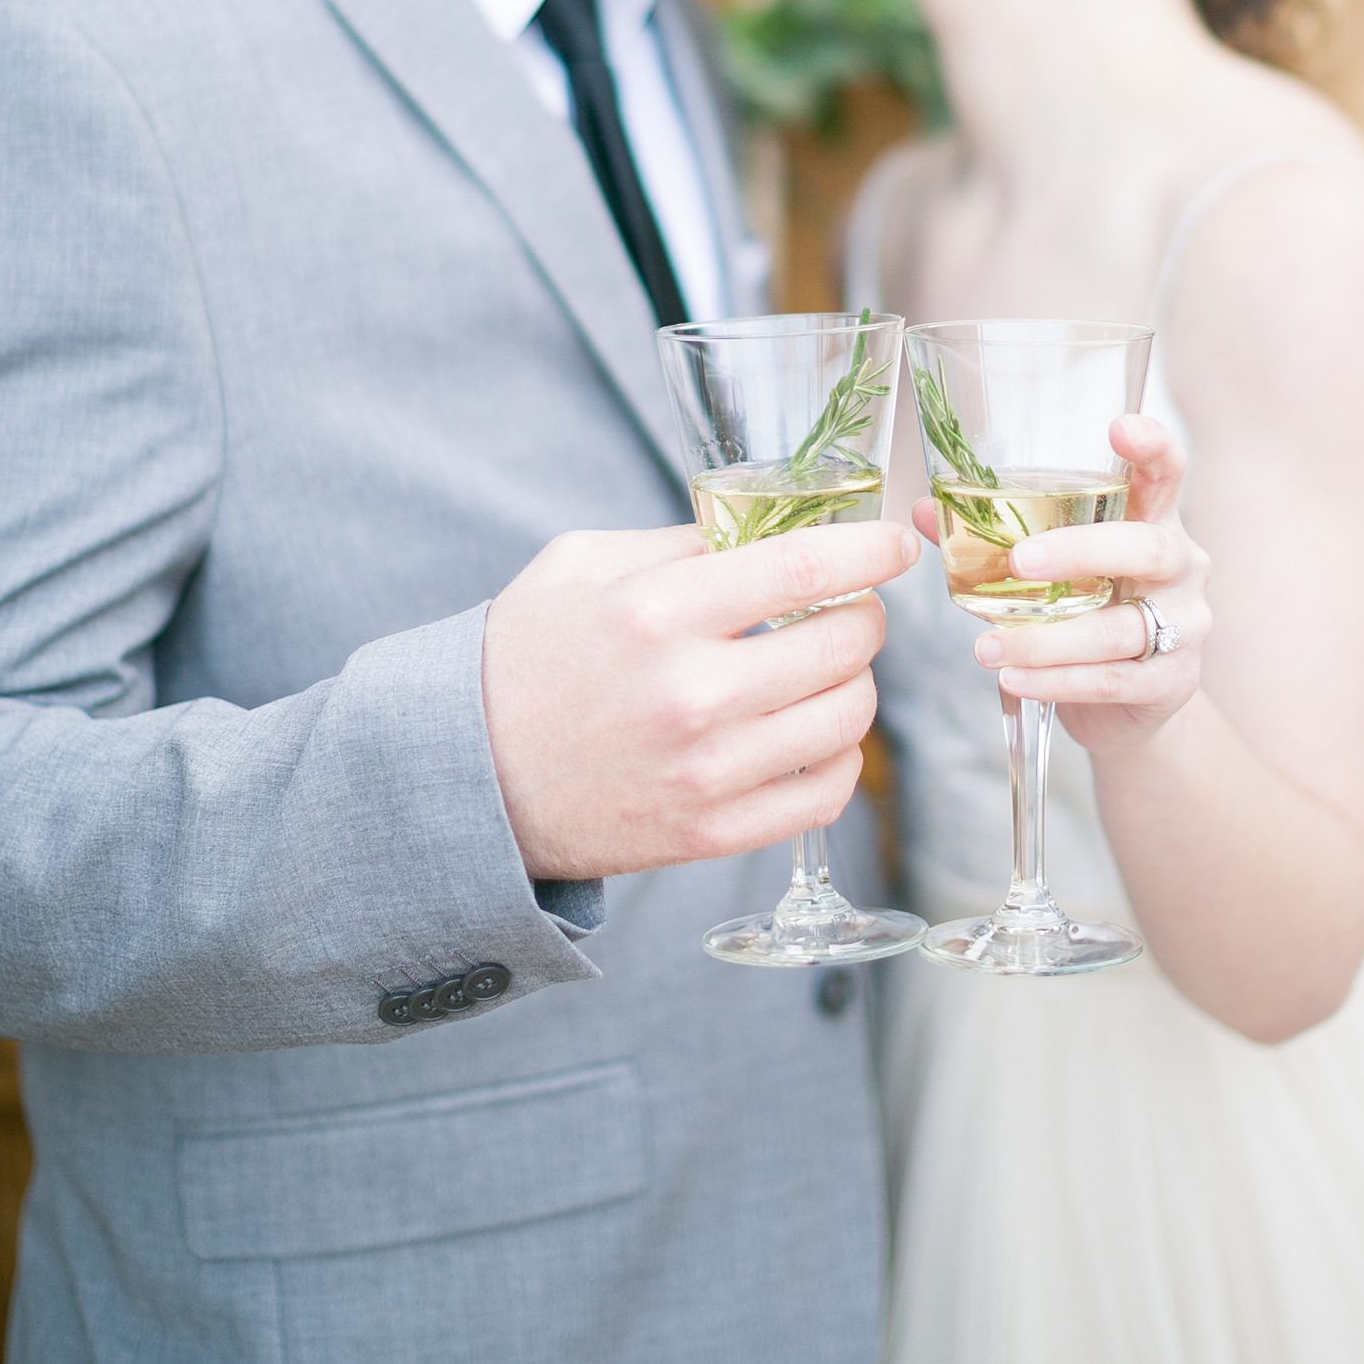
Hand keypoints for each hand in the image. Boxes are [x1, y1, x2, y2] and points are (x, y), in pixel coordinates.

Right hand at [481, 518, 919, 880]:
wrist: (467, 780)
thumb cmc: (524, 658)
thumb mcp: (582, 564)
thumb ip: (681, 542)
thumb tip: (771, 531)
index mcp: (658, 611)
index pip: (806, 567)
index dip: (870, 550)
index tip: (895, 544)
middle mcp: (692, 693)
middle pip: (845, 644)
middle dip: (864, 617)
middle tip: (847, 610)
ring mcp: (708, 771)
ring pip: (849, 718)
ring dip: (853, 685)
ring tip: (821, 671)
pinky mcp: (713, 832)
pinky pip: (826, 793)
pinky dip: (838, 758)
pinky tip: (809, 733)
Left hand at [913, 415, 1209, 758]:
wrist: (1128, 702)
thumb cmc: (1088, 611)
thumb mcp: (1054, 570)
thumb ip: (998, 540)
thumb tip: (926, 511)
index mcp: (1154, 521)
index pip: (1166, 472)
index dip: (1152, 446)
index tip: (1120, 428)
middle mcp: (1180, 566)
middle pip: (1148, 548)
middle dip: (1081, 551)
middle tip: (1019, 562)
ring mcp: (1185, 624)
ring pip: (1120, 629)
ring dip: (1048, 640)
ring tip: (987, 648)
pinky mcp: (1172, 682)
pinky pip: (1113, 679)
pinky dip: (1058, 681)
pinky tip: (1014, 679)